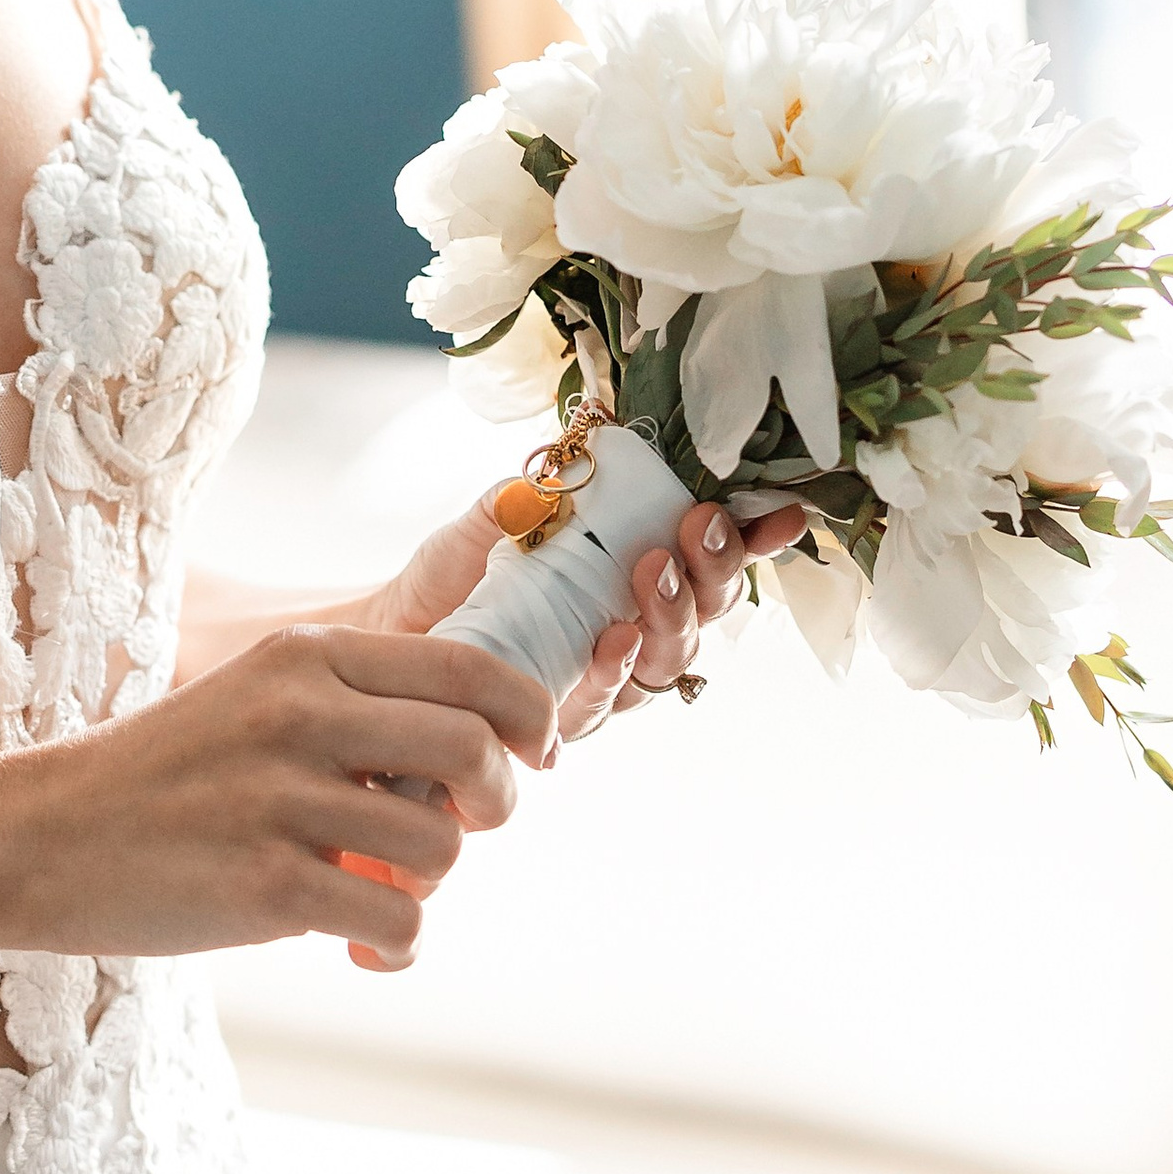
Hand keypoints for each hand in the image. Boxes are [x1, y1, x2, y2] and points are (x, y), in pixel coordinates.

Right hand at [10, 620, 560, 973]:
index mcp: (305, 658)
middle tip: (466, 827)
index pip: (471, 670)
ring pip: (440, 847)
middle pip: (475, 751)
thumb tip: (482, 754)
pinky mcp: (267, 886)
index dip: (527, 719)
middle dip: (497, 802)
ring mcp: (282, 800)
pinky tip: (362, 945)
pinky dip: (396, 944)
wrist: (39, 838)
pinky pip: (395, 921)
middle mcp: (300, 715)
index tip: (528, 758)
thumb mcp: (255, 700)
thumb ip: (355, 710)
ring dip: (429, 881)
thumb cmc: (163, 778)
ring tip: (378, 887)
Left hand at [368, 488, 808, 743]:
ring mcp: (605, 676)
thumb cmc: (453, 573)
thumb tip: (568, 457)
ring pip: (670, 657)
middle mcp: (634, 628)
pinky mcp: (564, 716)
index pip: (709, 556)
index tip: (782, 512)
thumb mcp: (496, 515)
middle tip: (699, 528)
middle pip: (707, 610)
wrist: (390, 635)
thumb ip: (536, 488)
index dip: (751, 538)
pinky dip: (617, 666)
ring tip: (654, 570)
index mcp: (634, 573)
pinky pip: (607, 699)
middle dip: (714, 569)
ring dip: (674, 612)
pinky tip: (615, 638)